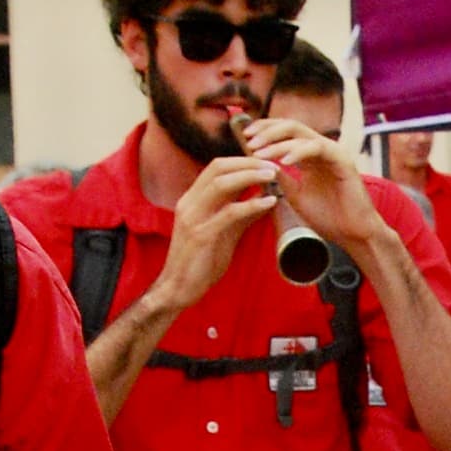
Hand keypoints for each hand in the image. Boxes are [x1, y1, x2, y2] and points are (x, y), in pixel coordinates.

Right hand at [148, 152, 280, 313]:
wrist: (178, 289)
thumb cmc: (200, 263)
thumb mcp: (224, 233)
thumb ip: (241, 215)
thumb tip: (264, 197)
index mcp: (192, 200)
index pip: (217, 167)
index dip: (243, 161)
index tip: (266, 165)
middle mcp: (189, 203)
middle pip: (219, 167)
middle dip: (248, 163)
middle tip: (273, 166)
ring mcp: (193, 217)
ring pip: (222, 183)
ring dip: (250, 176)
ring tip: (272, 176)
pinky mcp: (201, 235)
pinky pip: (228, 212)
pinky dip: (251, 204)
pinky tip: (269, 202)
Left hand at [239, 115, 386, 250]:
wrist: (352, 235)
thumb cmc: (328, 218)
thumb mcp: (295, 196)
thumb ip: (281, 179)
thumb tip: (260, 166)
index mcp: (310, 155)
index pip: (285, 133)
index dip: (264, 131)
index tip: (243, 137)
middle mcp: (321, 149)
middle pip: (291, 126)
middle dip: (267, 130)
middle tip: (248, 139)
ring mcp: (333, 152)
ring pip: (301, 134)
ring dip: (277, 142)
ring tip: (258, 152)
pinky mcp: (343, 161)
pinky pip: (317, 148)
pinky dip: (298, 152)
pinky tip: (283, 162)